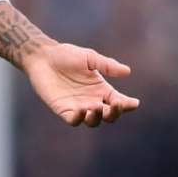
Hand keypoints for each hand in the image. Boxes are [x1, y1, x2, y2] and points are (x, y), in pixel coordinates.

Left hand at [24, 42, 139, 126]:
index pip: (118, 101)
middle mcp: (92, 100)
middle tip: (116, 104)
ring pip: (93, 121)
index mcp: (101, 89)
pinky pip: (74, 120)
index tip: (134, 103)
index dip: (127, 104)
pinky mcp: (63, 110)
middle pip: (109, 115)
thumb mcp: (89, 57)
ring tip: (97, 106)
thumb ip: (107, 65)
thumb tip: (127, 71)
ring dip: (97, 117)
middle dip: (115, 112)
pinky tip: (82, 110)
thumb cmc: (66, 55)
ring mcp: (78, 107)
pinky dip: (80, 119)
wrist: (43, 56)